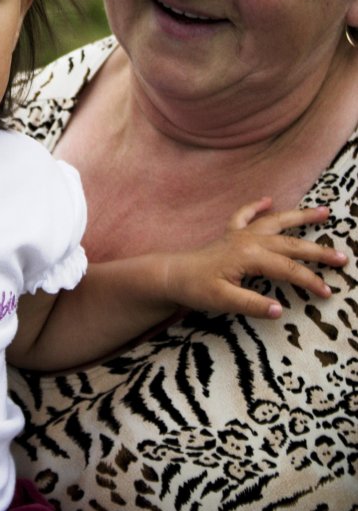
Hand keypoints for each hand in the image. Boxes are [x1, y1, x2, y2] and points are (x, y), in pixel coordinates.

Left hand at [164, 198, 347, 318]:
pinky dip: (257, 206)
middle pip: (291, 243)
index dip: (310, 281)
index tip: (328, 293)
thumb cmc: (196, 288)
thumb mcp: (223, 302)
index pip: (288, 268)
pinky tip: (268, 199)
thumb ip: (251, 304)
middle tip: (343, 256)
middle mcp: (248, 240)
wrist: (170, 275)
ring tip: (324, 211)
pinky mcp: (229, 235)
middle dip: (318, 250)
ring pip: (276, 222)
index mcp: (250, 256)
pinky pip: (245, 214)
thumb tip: (280, 310)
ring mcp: (239, 235)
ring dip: (300, 216)